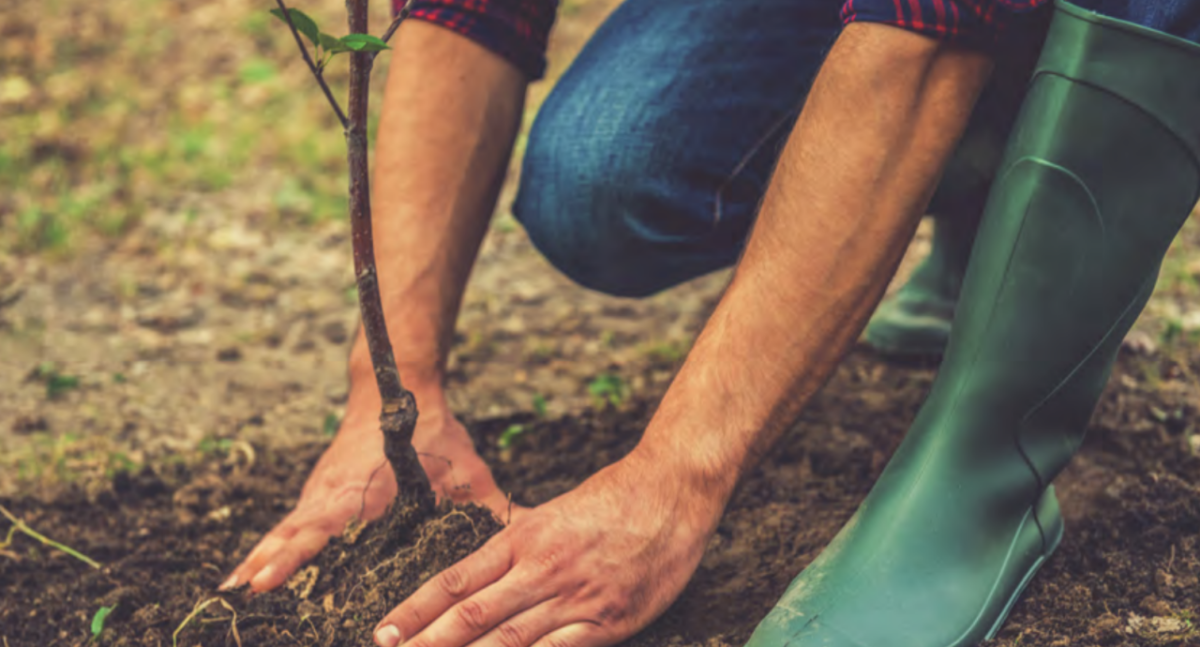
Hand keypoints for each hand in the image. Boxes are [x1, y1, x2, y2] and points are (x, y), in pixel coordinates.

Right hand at [223, 395, 515, 592]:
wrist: (395, 386)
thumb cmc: (435, 432)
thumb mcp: (467, 469)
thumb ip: (493, 507)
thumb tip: (531, 535)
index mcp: (364, 489)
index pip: (323, 526)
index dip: (295, 554)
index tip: (266, 579)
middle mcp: (334, 493)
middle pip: (294, 533)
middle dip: (269, 564)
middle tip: (242, 596)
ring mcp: (321, 493)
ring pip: (286, 530)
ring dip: (261, 558)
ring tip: (234, 592)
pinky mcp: (319, 495)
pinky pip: (290, 525)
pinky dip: (269, 548)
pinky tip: (249, 577)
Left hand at [371, 448, 727, 646]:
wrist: (670, 489)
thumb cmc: (612, 499)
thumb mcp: (553, 514)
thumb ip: (518, 547)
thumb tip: (479, 577)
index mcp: (523, 538)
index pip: (455, 581)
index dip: (416, 610)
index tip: (383, 632)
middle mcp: (541, 568)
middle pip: (472, 616)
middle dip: (426, 644)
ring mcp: (575, 597)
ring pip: (508, 641)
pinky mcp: (609, 620)